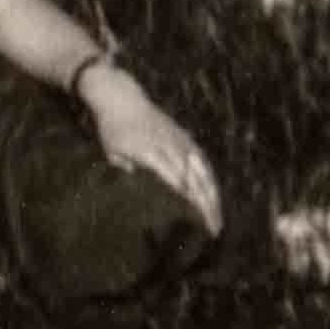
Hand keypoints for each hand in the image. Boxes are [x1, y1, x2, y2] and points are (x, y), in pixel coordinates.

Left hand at [80, 69, 222, 235]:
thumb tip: (136, 192)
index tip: (196, 223)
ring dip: (213, 197)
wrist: (121, 98)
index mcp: (153, 153)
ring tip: (218, 219)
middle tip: (214, 230)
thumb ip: (124, 171)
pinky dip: (210, 180)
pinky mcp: (185, 138)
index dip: (188, 204)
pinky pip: (203, 162)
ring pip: (203, 173)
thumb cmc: (113, 130)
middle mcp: (172, 148)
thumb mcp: (111, 153)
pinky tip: (215, 195)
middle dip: (206, 207)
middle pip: (195, 182)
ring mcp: (182, 142)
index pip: (176, 182)